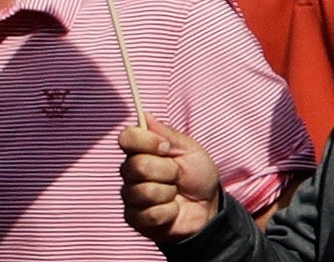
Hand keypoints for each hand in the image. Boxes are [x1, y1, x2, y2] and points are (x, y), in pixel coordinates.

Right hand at [115, 118, 228, 247]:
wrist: (206, 205)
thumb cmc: (197, 174)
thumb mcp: (189, 149)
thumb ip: (166, 134)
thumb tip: (144, 115)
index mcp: (142, 151)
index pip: (126, 138)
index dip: (145, 141)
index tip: (166, 147)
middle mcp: (130, 173)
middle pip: (137, 166)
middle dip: (167, 170)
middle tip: (177, 175)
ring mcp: (130, 196)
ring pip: (144, 191)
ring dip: (168, 192)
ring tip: (175, 193)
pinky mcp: (133, 219)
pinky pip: (150, 213)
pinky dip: (169, 211)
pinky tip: (172, 209)